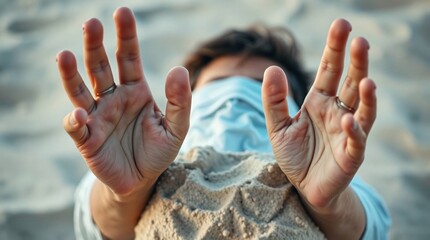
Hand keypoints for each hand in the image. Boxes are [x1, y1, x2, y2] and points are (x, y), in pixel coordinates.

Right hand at [57, 8, 190, 197]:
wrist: (142, 181)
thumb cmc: (158, 151)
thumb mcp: (177, 127)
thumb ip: (180, 101)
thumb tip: (179, 69)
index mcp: (135, 90)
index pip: (128, 58)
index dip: (126, 36)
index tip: (123, 12)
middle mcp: (113, 98)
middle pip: (100, 67)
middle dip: (95, 45)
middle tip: (91, 23)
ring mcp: (97, 116)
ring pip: (80, 90)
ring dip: (71, 74)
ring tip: (64, 55)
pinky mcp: (86, 139)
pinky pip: (76, 126)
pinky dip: (76, 120)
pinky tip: (81, 115)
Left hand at [262, 19, 375, 210]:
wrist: (304, 187)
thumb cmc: (294, 155)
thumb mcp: (277, 126)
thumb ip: (273, 99)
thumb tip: (272, 68)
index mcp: (319, 101)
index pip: (329, 69)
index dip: (335, 48)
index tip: (341, 25)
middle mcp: (338, 111)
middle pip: (350, 82)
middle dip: (356, 62)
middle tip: (359, 40)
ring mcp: (348, 132)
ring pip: (362, 109)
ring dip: (366, 94)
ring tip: (367, 77)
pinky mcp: (351, 155)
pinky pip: (356, 141)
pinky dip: (354, 131)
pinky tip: (348, 120)